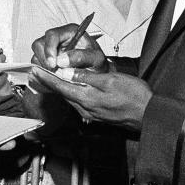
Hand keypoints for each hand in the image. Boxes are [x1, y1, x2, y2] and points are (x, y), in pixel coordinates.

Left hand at [30, 63, 152, 131]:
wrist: (148, 115)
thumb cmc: (133, 96)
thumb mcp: (110, 81)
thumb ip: (86, 77)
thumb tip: (66, 73)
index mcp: (87, 98)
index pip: (60, 86)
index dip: (47, 77)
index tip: (35, 69)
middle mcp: (85, 108)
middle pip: (62, 93)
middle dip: (49, 82)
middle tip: (38, 71)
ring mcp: (91, 113)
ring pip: (70, 97)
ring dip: (59, 87)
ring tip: (49, 77)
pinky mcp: (97, 115)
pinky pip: (78, 102)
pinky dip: (70, 92)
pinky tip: (70, 87)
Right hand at [31, 24, 107, 72]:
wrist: (96, 73)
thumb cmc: (97, 62)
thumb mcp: (96, 59)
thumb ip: (82, 57)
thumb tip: (62, 61)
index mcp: (70, 31)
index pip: (52, 35)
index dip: (49, 49)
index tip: (53, 64)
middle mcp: (57, 38)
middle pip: (39, 44)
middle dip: (44, 60)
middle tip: (55, 72)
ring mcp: (49, 49)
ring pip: (36, 56)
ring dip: (44, 68)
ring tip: (58, 75)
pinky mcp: (45, 60)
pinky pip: (36, 66)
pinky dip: (42, 74)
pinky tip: (54, 79)